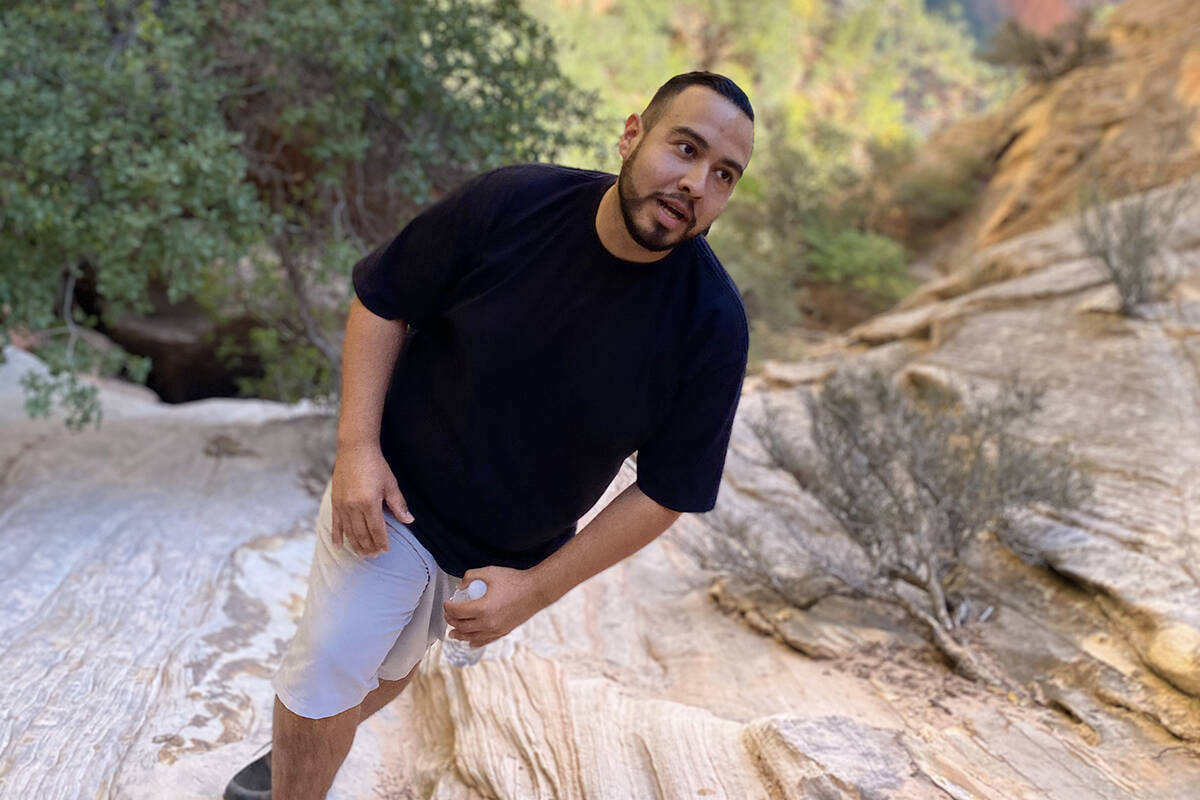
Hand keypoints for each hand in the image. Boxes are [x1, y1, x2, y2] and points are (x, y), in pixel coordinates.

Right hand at [330, 443, 413, 557]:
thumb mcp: (391, 484)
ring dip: (356, 545)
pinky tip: (339, 546)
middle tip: (375, 555)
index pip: (377, 530)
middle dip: (369, 547)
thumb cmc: (375, 465)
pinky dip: (337, 536)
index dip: (381, 542)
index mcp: (370, 503)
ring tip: (362, 554)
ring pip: (349, 532)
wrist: (355, 449)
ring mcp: (342, 505)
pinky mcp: (335, 502)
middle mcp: (354, 507)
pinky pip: (335, 523)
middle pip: (362, 534)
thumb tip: (409, 521)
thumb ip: (399, 505)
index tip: (385, 550)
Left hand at [443, 566, 547, 647]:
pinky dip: (474, 642)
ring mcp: (495, 629)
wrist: (535, 591)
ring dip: (459, 634)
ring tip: (452, 633)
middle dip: (451, 619)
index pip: (457, 612)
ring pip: (470, 637)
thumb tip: (460, 585)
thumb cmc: (514, 581)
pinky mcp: (502, 632)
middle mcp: (487, 622)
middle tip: (448, 613)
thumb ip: (471, 576)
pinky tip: (470, 642)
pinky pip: (484, 641)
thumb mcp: (490, 572)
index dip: (448, 607)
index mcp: (482, 608)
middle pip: (461, 625)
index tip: (446, 602)